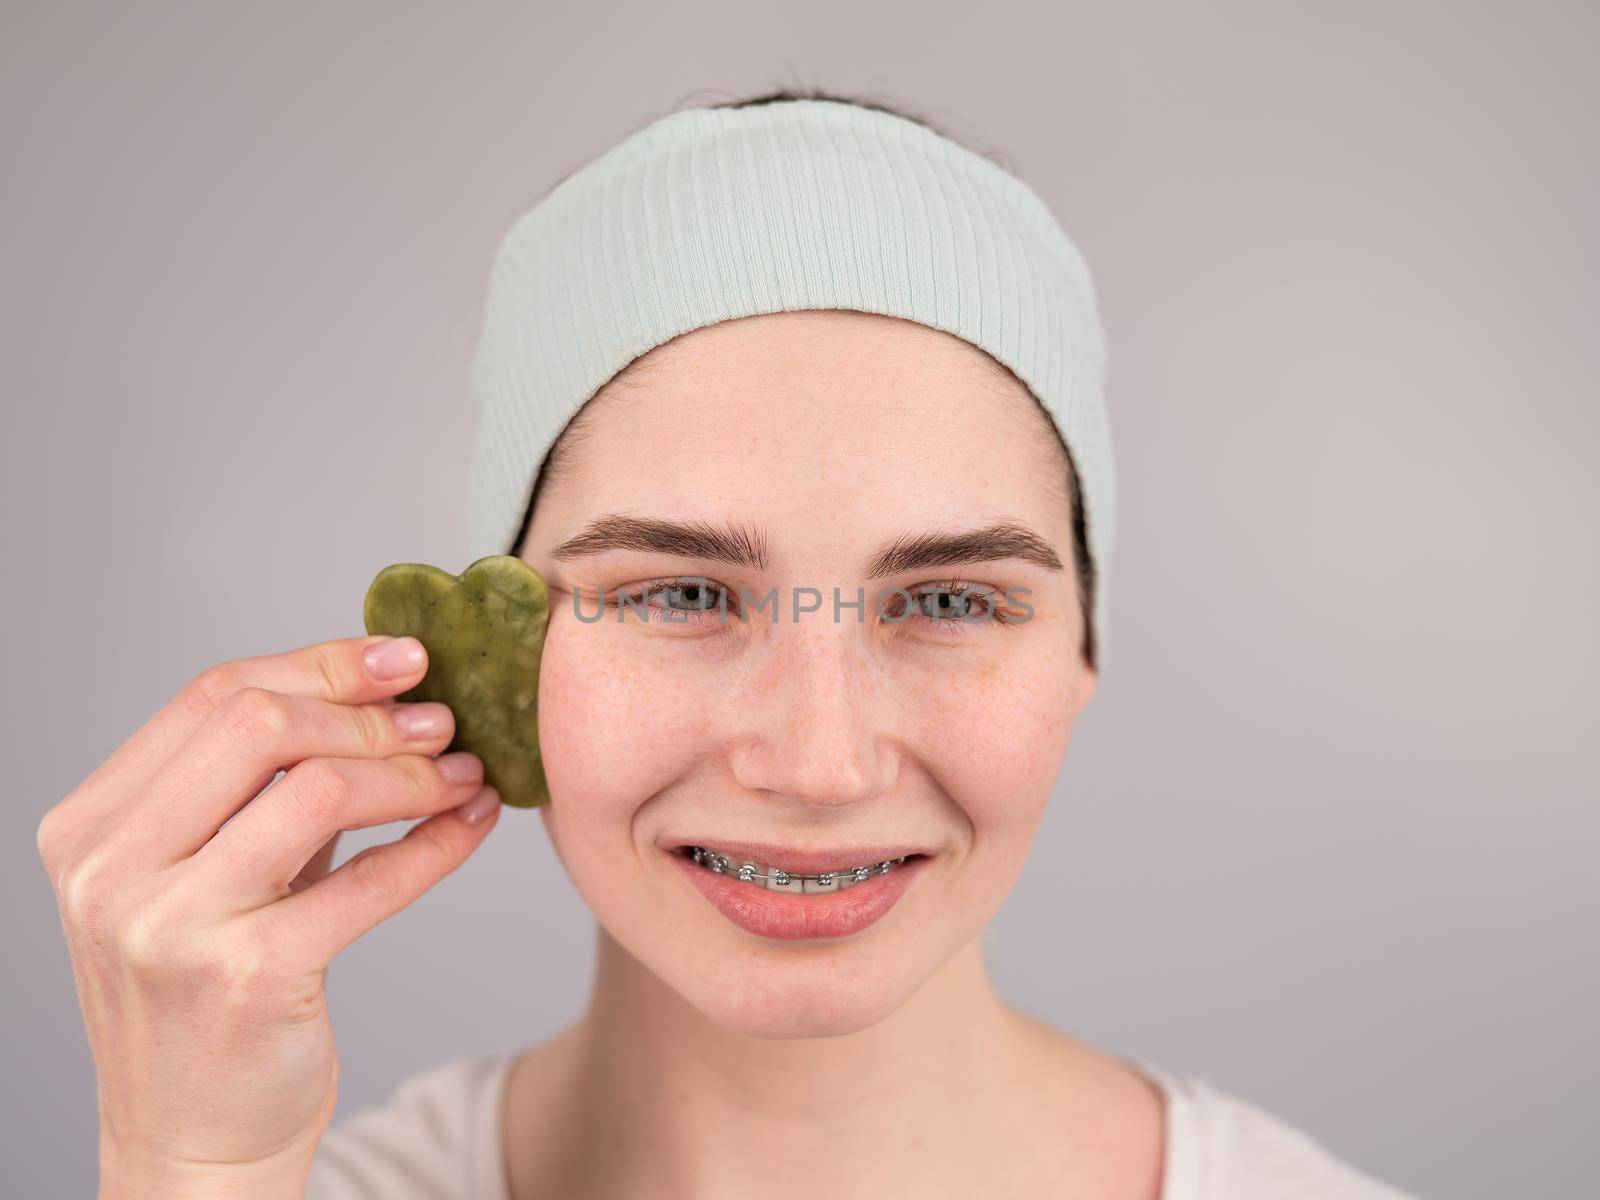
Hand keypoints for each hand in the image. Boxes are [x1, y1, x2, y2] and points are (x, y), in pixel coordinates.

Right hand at [36, 634, 501, 1197]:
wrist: (193, 1139)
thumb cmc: (208, 993)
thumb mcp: (203, 876)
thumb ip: (260, 789)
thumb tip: (383, 690)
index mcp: (92, 826)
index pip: (212, 696)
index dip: (321, 664)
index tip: (404, 658)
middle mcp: (111, 870)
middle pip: (258, 724)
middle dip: (367, 714)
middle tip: (442, 721)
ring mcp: (169, 926)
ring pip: (316, 790)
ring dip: (411, 774)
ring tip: (463, 774)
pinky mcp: (245, 978)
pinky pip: (367, 880)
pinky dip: (435, 843)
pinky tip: (470, 825)